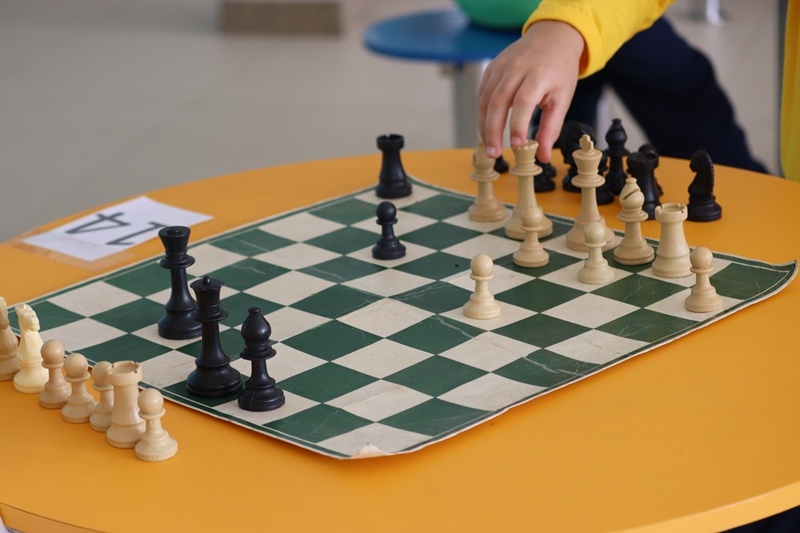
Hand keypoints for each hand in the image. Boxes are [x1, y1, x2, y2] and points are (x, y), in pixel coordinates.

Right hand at [478, 20, 584, 162]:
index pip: (523, 101)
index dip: (517, 124)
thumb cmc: (559, 70)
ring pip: (485, 99)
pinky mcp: (491, 67)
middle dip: (493, 131)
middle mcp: (516, 68)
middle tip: (494, 153)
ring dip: (484, 125)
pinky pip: (482, 93)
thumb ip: (551, 128)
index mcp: (538, 74)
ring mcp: (501, 66)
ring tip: (488, 146)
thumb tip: (543, 157)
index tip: (516, 145)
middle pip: (498, 102)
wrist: (552, 37)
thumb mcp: (562, 98)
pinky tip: (486, 128)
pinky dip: (482, 113)